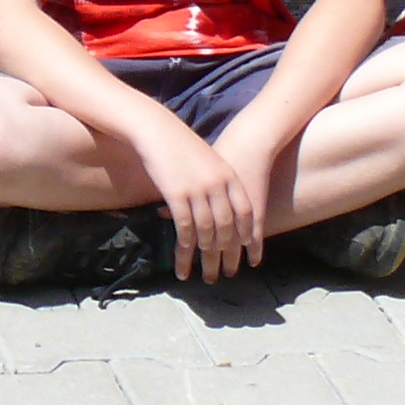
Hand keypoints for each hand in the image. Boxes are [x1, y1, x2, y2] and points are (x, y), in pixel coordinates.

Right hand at [133, 113, 260, 280]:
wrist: (156, 129)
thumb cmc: (181, 144)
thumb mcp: (208, 160)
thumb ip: (219, 182)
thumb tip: (221, 206)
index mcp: (229, 176)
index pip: (246, 213)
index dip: (247, 236)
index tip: (246, 254)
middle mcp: (217, 186)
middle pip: (227, 228)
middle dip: (227, 255)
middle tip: (225, 274)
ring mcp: (198, 191)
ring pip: (207, 233)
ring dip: (206, 258)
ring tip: (205, 276)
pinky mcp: (177, 195)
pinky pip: (185, 229)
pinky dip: (185, 249)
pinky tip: (183, 261)